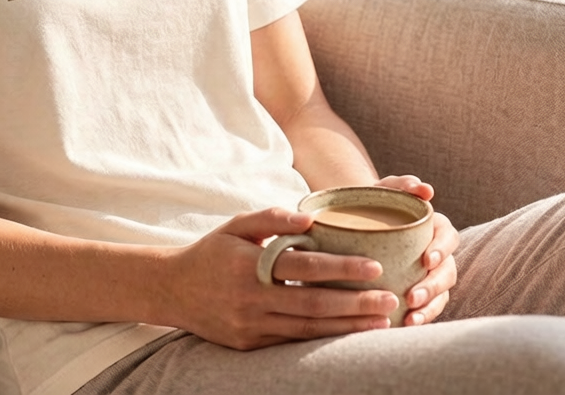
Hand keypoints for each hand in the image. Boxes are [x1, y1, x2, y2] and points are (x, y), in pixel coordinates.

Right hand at [165, 207, 398, 348]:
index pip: (303, 267)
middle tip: (391, 299)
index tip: (374, 267)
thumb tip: (309, 218)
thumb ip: (271, 217)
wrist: (173, 290)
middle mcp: (251, 300)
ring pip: (308, 330)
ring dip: (348, 327)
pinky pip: (294, 343)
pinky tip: (350, 336)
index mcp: (248, 266)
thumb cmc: (212, 251)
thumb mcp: (235, 226)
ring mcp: (251, 327)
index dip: (340, 269)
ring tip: (382, 322)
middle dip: (356, 304)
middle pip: (313, 304)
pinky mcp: (251, 345)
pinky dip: (325, 340)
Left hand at [375, 175, 458, 325]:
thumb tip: (424, 189)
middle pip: (448, 271)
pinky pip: (429, 308)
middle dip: (433, 286)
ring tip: (411, 317)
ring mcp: (431, 275)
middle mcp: (438, 253)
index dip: (442, 249)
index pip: (448, 237)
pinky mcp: (422, 292)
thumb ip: (402, 184)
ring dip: (429, 307)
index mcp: (434, 227)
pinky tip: (405, 325)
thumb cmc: (374, 202)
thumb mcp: (384, 189)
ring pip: (442, 294)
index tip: (426, 260)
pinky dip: (421, 317)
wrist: (357, 220)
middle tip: (413, 295)